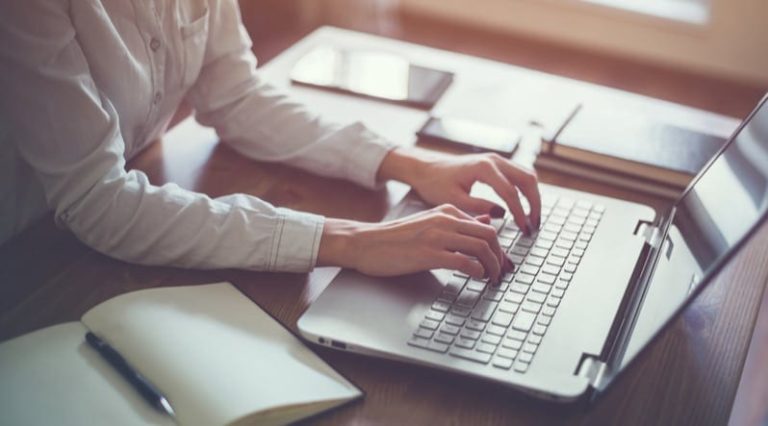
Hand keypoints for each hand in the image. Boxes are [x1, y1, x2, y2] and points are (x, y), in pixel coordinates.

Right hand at [317, 204, 514, 281]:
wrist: (366, 243)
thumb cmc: (396, 238)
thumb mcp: (430, 223)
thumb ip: (457, 223)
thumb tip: (486, 221)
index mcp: (447, 211)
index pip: (486, 226)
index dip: (499, 247)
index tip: (502, 263)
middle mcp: (446, 220)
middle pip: (490, 236)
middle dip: (501, 257)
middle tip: (502, 273)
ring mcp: (437, 236)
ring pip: (481, 248)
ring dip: (492, 267)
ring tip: (492, 279)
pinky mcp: (429, 254)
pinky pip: (464, 262)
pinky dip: (477, 271)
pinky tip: (477, 278)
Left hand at [378, 148, 540, 233]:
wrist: (425, 169)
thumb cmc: (435, 184)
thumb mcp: (454, 200)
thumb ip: (479, 207)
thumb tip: (502, 215)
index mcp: (483, 168)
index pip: (510, 192)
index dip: (519, 213)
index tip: (524, 230)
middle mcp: (494, 160)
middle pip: (527, 179)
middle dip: (534, 203)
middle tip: (534, 225)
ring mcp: (496, 160)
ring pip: (527, 175)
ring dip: (533, 196)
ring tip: (532, 219)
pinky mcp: (496, 164)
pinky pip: (519, 175)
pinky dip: (526, 190)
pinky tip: (524, 208)